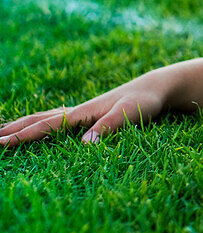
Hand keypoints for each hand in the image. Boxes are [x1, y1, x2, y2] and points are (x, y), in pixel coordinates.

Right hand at [0, 71, 171, 146]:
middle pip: (38, 119)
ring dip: (23, 124)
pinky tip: (38, 127)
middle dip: (13, 129)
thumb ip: (109, 127)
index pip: (46, 126)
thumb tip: (86, 145)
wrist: (157, 87)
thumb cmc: (145, 101)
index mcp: (83, 112)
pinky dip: (40, 123)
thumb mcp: (131, 114)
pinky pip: (56, 119)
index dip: (22, 136)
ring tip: (3, 132)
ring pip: (45, 117)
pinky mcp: (90, 115)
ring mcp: (83, 112)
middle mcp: (78, 111)